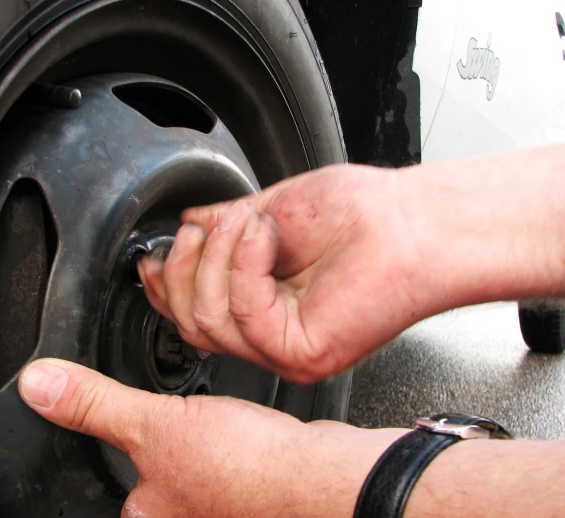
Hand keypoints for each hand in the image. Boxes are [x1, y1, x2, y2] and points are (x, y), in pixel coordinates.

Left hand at [18, 358, 404, 517]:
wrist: (323, 478)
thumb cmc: (248, 471)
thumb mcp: (156, 425)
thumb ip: (95, 405)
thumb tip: (38, 387)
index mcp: (149, 513)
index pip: (112, 488)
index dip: (111, 458)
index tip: (121, 439)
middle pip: (151, 483)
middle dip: (156, 449)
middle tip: (163, 421)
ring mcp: (222, 509)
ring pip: (191, 472)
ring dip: (192, 445)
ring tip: (200, 422)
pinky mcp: (254, 493)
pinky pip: (224, 464)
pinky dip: (224, 443)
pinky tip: (235, 428)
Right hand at [139, 164, 424, 381]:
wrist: (410, 220)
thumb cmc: (357, 215)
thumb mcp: (271, 211)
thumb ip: (223, 225)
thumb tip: (187, 221)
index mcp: (260, 303)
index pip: (190, 312)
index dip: (163, 286)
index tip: (154, 254)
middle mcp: (268, 333)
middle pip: (188, 323)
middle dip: (183, 267)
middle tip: (207, 227)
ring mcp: (283, 348)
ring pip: (207, 322)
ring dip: (217, 257)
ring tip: (249, 222)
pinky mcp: (300, 353)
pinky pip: (244, 315)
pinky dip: (245, 264)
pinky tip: (265, 234)